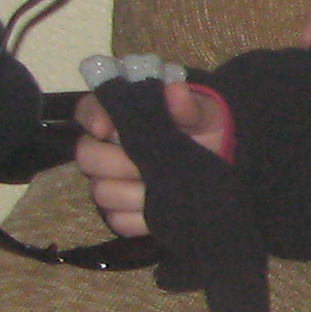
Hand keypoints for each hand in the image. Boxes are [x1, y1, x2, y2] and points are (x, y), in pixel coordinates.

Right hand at [72, 83, 232, 237]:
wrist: (224, 161)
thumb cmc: (206, 127)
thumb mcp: (206, 112)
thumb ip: (189, 105)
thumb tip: (175, 91)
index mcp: (121, 115)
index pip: (88, 110)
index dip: (91, 118)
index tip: (105, 128)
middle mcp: (107, 148)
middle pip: (86, 156)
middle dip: (116, 162)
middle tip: (146, 164)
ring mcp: (112, 181)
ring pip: (101, 191)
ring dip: (131, 193)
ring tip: (164, 188)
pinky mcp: (124, 212)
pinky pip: (119, 220)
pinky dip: (140, 219)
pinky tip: (163, 210)